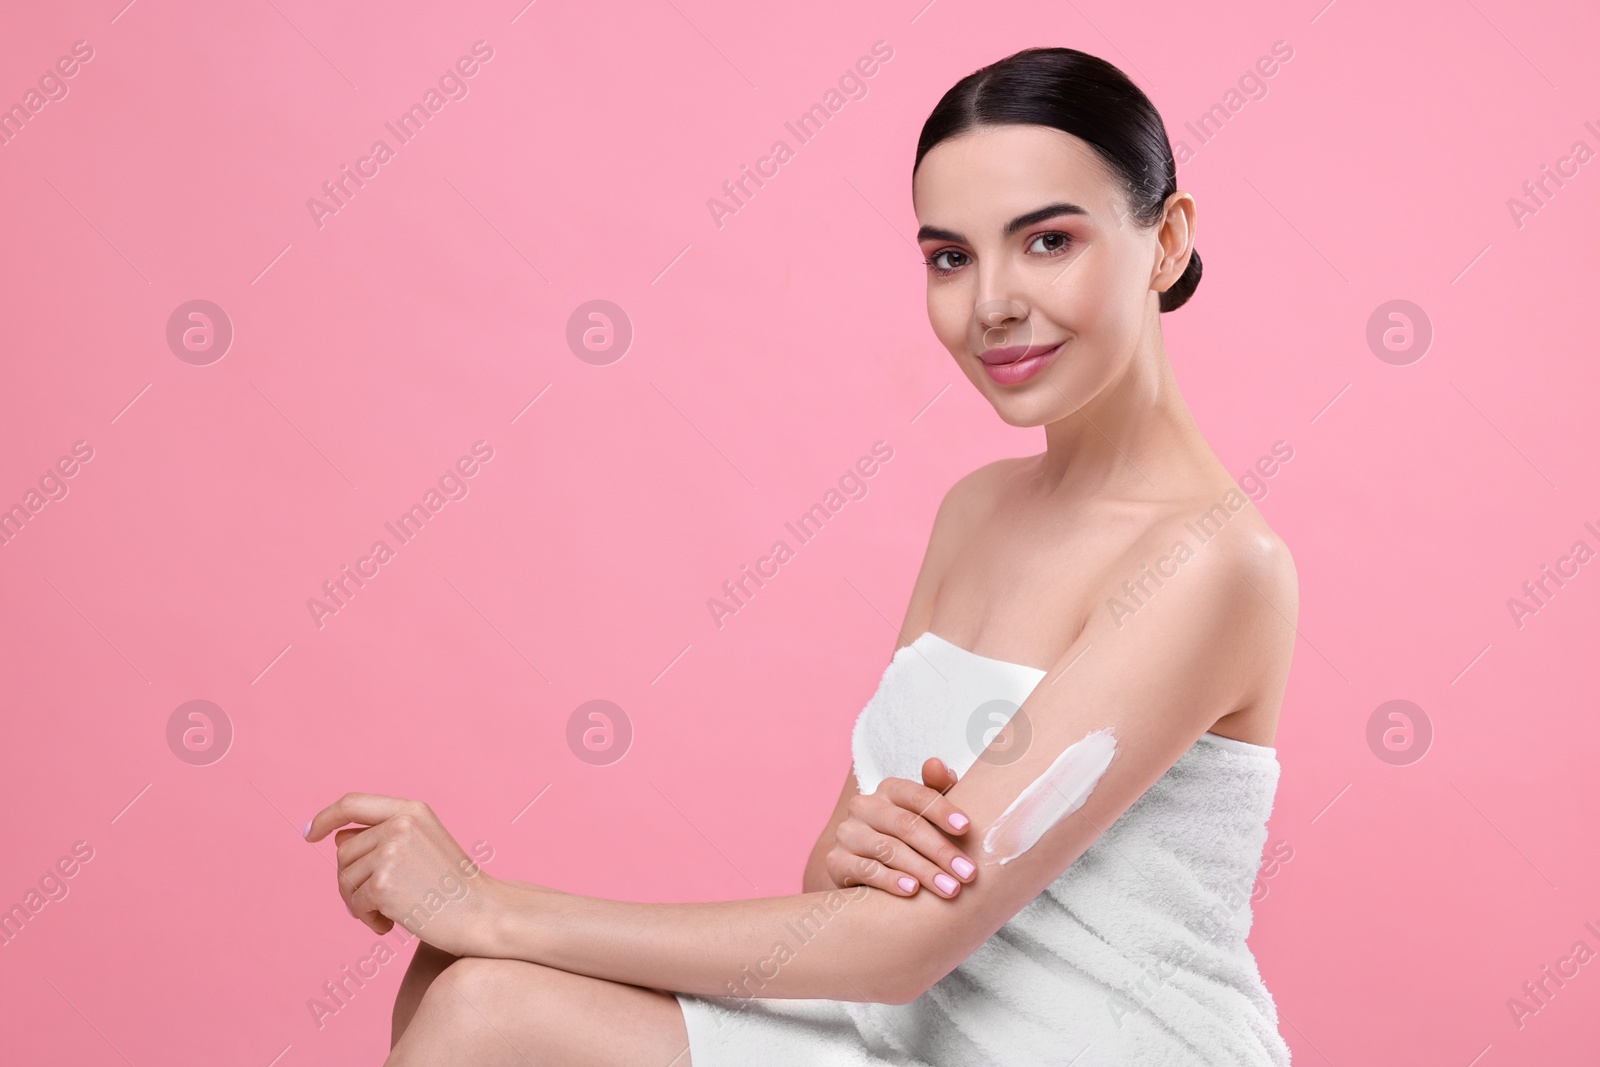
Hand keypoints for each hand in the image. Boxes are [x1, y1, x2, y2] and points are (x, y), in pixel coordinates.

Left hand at [306, 792, 500, 956]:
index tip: (310, 835)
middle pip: (344, 850)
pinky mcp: (383, 883)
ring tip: (388, 914)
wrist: (482, 913)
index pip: (352, 803)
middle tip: (376, 902)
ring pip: (344, 878)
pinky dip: (367, 919)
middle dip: (351, 880)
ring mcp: (391, 852)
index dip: (325, 817)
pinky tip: (390, 925)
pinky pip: (354, 903)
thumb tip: (337, 838)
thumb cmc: (453, 886)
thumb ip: (383, 835)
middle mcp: (400, 824)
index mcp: (412, 810)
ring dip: (359, 902)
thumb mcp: (423, 846)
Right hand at [826, 757, 976, 897]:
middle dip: (941, 850)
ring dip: (923, 870)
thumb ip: (937, 788)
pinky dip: (890, 880)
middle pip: (906, 825)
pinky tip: (913, 891)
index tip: (966, 828)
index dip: (943, 810)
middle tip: (968, 873)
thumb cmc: (910, 837)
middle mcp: (864, 806)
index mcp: (889, 789)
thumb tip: (935, 763)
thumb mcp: (926, 813)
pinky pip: (866, 870)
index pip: (917, 795)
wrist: (868, 867)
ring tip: (950, 888)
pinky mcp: (836, 861)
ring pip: (888, 850)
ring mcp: (847, 833)